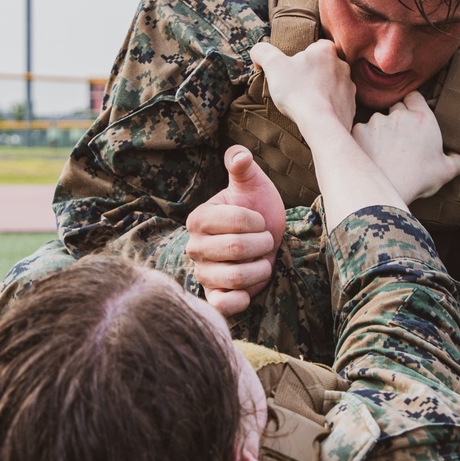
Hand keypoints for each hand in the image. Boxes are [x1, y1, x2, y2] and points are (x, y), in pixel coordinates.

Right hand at [185, 146, 285, 315]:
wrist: (265, 242)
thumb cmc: (257, 210)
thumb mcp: (252, 185)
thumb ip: (242, 166)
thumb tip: (240, 155)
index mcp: (199, 218)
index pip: (236, 220)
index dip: (258, 222)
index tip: (260, 221)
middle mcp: (194, 247)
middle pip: (237, 249)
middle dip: (262, 245)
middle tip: (264, 242)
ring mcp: (203, 274)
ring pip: (237, 277)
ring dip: (260, 269)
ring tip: (261, 261)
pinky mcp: (213, 297)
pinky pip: (223, 305)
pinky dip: (242, 299)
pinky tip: (250, 289)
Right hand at [250, 40, 355, 140]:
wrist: (320, 124)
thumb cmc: (298, 92)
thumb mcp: (273, 66)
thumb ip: (263, 52)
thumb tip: (258, 50)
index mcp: (325, 50)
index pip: (314, 47)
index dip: (301, 57)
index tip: (290, 71)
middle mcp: (342, 65)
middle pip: (323, 65)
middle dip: (311, 74)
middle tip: (296, 87)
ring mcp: (349, 86)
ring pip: (332, 84)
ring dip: (321, 90)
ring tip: (306, 102)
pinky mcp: (352, 105)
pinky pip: (339, 102)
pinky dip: (328, 106)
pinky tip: (317, 113)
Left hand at [351, 92, 459, 204]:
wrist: (389, 190)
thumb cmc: (419, 180)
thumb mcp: (447, 171)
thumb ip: (457, 160)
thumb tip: (459, 158)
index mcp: (423, 118)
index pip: (415, 96)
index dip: (412, 104)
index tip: (411, 116)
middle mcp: (399, 114)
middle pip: (395, 106)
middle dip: (397, 118)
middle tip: (398, 138)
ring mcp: (377, 121)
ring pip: (377, 120)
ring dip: (380, 130)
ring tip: (383, 151)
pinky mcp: (360, 131)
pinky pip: (361, 131)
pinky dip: (364, 140)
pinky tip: (370, 154)